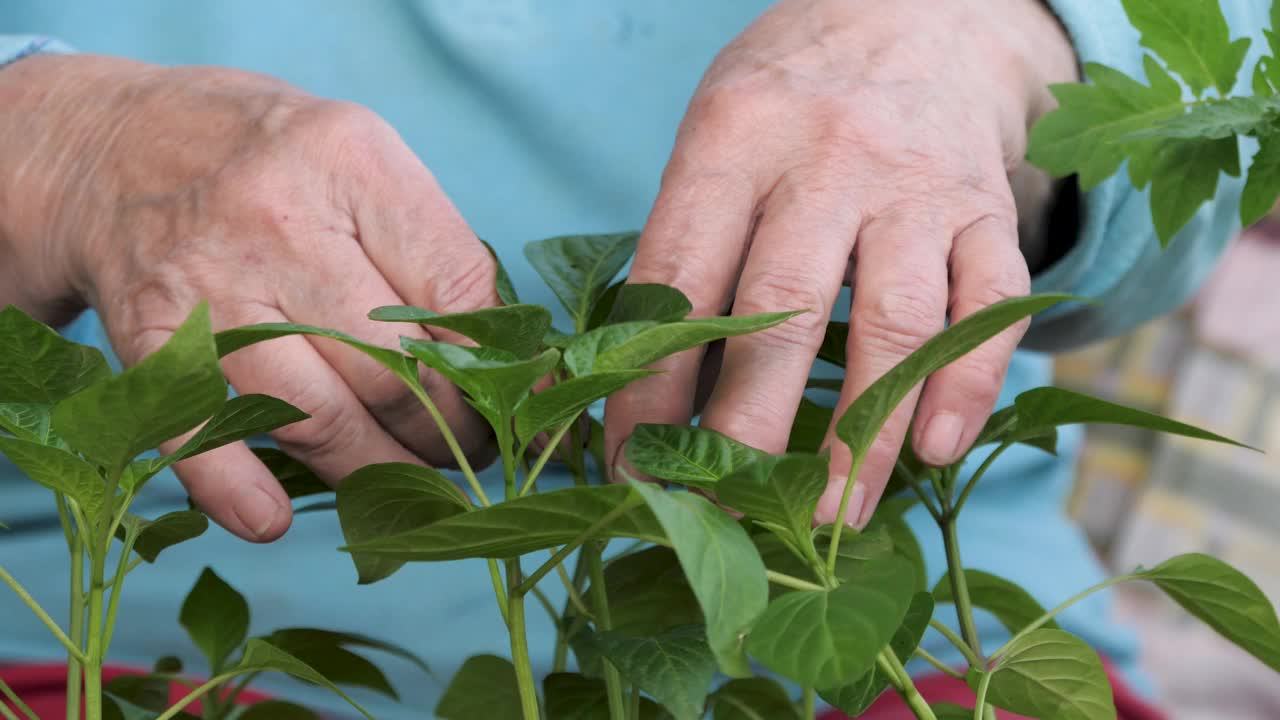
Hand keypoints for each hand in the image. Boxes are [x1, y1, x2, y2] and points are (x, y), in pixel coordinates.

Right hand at [0, 55, 500, 539]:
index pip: (457, 289)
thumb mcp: (360, 156)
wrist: (108, 146)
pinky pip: (198, 427)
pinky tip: (272, 519)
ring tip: (413, 485)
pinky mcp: (148, 334)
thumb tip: (514, 359)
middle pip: (393, 366)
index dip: (500, 365)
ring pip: (315, 414)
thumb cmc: (267, 158)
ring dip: (377, 471)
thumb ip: (430, 245)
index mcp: (350, 160)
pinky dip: (235, 486)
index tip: (522, 403)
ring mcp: (206, 280)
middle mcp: (278, 217)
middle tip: (470, 450)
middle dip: (450, 430)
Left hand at [606, 0, 1077, 525]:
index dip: (648, 386)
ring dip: (862, 434)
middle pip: (783, 312)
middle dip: (748, 430)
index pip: (678, 282)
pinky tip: (935, 450)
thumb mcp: (716, 136)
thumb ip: (677, 246)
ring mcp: (918, 186)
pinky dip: (966, 385)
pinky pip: (989, 306)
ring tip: (830, 517)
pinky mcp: (988, 208)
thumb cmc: (792, 98)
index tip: (630, 466)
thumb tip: (600, 377)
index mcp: (735, 139)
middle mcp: (829, 158)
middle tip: (727, 515)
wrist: (921, 14)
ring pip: (895, 323)